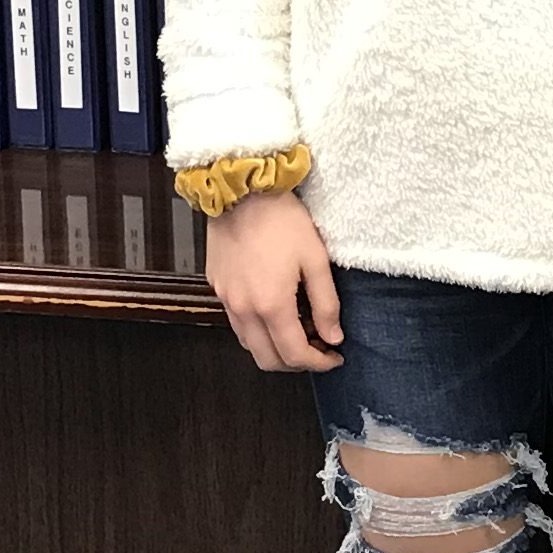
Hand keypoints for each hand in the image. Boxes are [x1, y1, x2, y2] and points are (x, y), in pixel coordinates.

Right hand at [204, 186, 343, 374]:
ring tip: (298, 329)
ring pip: (249, 344)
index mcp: (272, 305)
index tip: (335, 357)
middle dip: (296, 363)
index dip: (319, 363)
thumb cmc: (283, 219)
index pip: (295, 355)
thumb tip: (333, 337)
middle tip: (318, 348)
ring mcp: (226, 299)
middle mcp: (244, 309)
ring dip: (274, 348)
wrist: (242, 189)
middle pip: (268, 360)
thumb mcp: (316, 258)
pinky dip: (257, 330)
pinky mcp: (217, 286)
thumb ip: (326, 303)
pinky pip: (237, 322)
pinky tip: (274, 311)